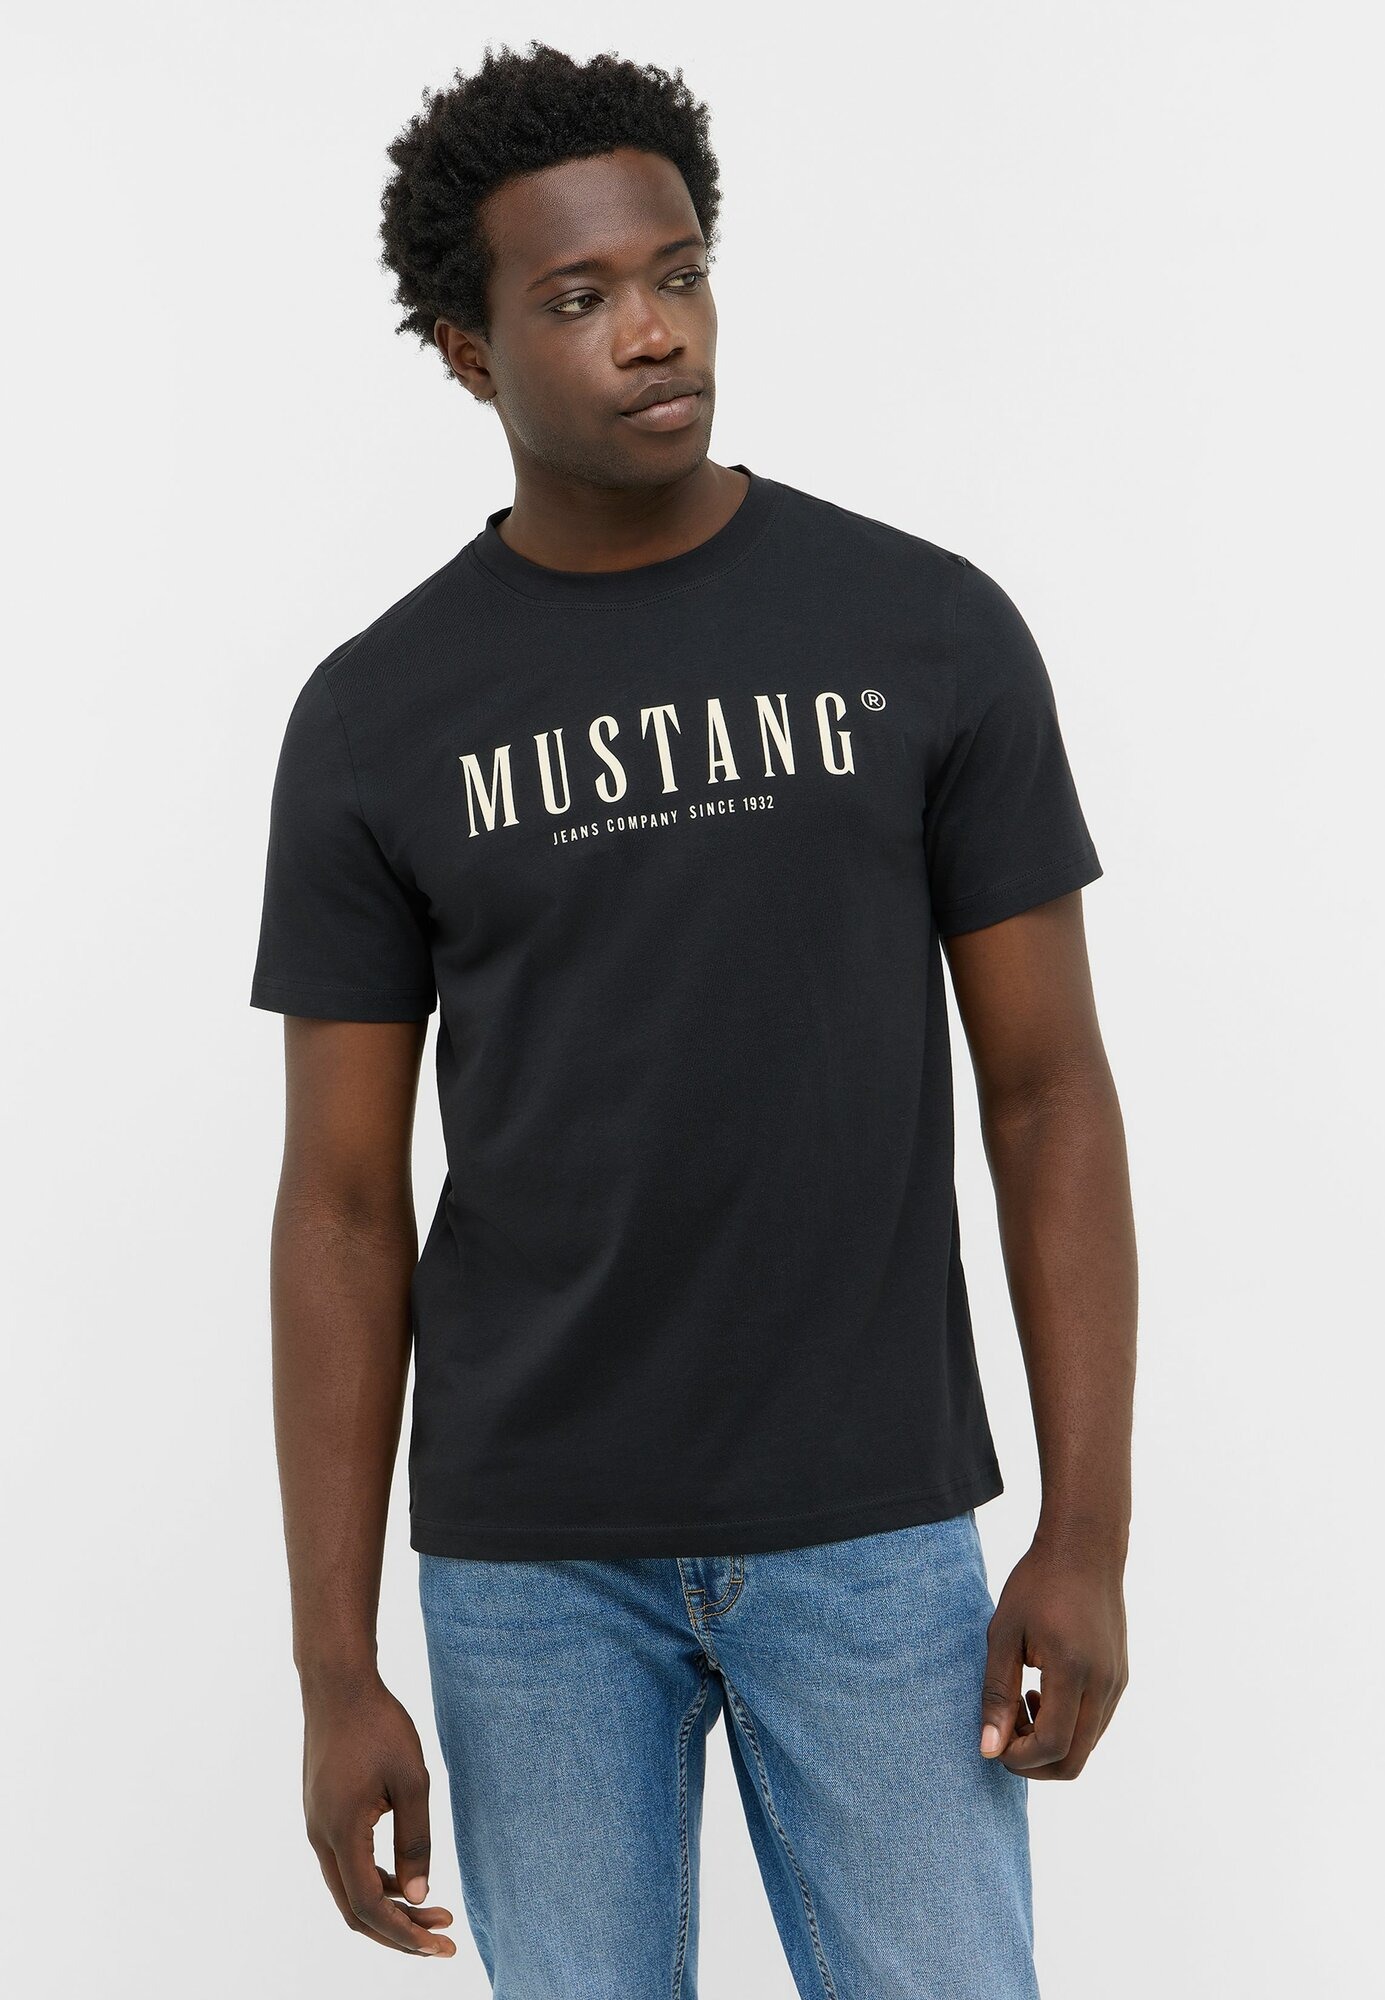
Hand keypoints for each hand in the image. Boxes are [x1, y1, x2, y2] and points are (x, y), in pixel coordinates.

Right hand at [301, 1672, 457, 1956]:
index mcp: (341, 1832)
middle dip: (398, 1932)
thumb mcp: (411, 1779)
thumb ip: (415, 1840)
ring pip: (348, 1889)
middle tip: (442, 1940)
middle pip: (354, 1909)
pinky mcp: (322, 1814)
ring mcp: (316, 1826)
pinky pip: (345, 1864)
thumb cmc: (378, 1725)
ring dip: (389, 1907)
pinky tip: (407, 1878)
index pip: (370, 1905)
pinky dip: (375, 1881)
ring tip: (435, 1912)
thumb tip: (421, 1896)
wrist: (338, 1684)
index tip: (440, 1945)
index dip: (405, 1932)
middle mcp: (320, 1837)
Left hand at [979, 1529, 1127, 1779]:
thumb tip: (988, 1748)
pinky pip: (1095, 1724)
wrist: (1084, 1549)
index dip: (1019, 1758)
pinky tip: (1041, 1694)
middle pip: (1074, 1761)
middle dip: (1034, 1763)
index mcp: (1073, 1670)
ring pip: (1087, 1746)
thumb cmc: (1037, 1584)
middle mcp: (1104, 1684)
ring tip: (1021, 1705)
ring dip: (1051, 1744)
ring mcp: (1117, 1683)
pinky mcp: (1120, 1678)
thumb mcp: (1004, 1633)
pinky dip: (1068, 1727)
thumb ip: (997, 1693)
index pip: (1052, 1745)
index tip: (993, 1742)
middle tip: (1004, 1735)